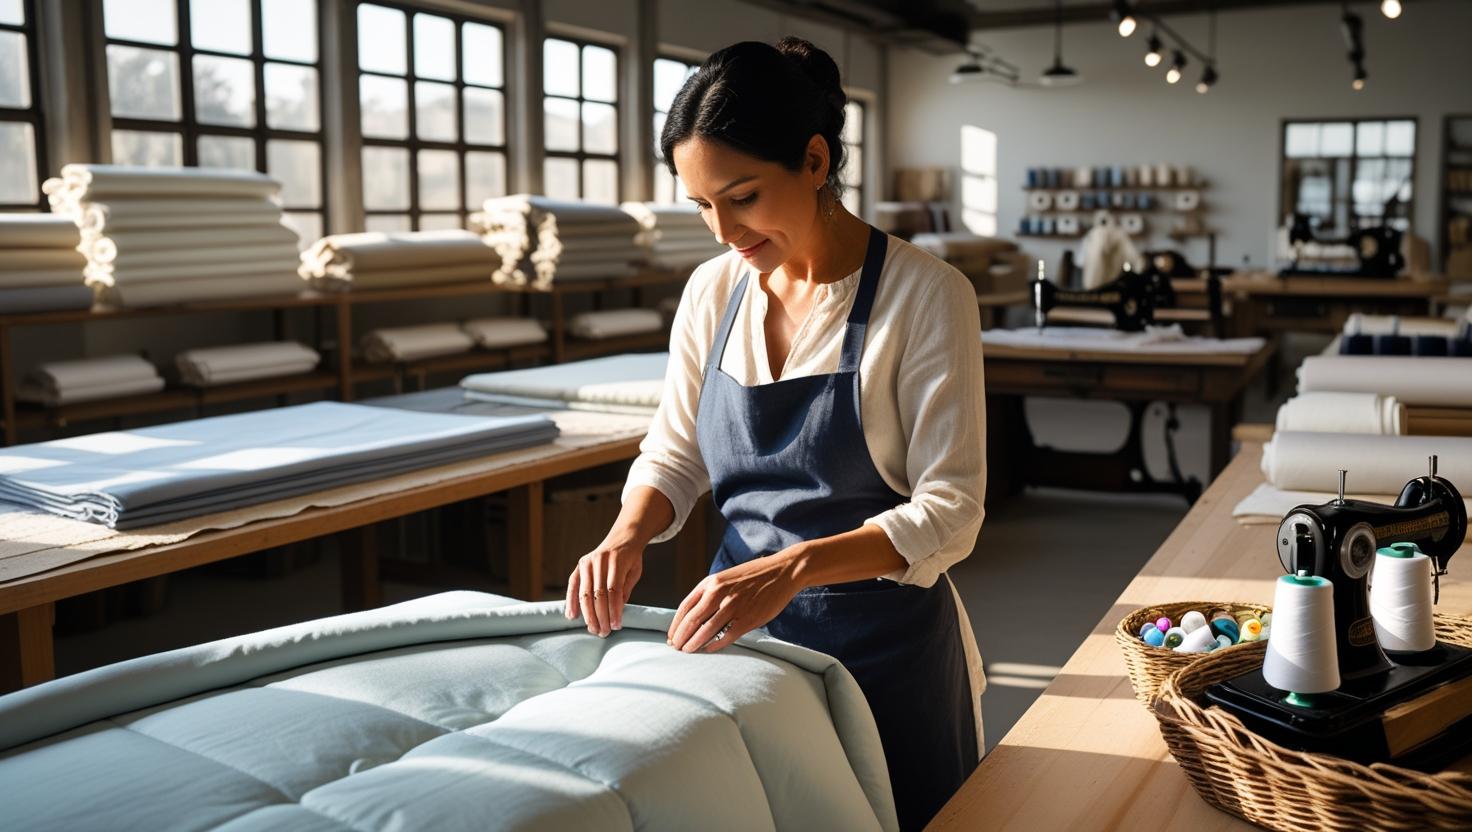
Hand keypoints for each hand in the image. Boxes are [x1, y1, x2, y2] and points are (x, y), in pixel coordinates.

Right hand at [566, 541, 643, 636]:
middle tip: (604, 633)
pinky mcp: (579, 566)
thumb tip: (616, 613)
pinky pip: (573, 586)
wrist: (622, 538)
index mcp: (617, 560)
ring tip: (593, 629)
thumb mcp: (634, 572)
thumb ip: (625, 591)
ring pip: (585, 593)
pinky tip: (572, 616)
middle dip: (601, 616)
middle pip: (598, 594)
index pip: (614, 591)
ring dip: (588, 614)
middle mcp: (599, 561)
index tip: (616, 626)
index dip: (614, 610)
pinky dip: (571, 602)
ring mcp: (587, 562)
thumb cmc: (630, 559)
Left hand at [667, 548, 803, 652]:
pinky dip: (715, 645)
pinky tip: (708, 650)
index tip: (671, 636)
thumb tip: (695, 615)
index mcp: (711, 582)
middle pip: (692, 620)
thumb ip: (711, 593)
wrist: (782, 571)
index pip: (685, 607)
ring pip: (706, 630)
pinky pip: (727, 636)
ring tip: (687, 652)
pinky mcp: (749, 618)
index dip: (676, 624)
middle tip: (675, 648)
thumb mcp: (726, 577)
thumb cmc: (753, 576)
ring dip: (694, 643)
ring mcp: (734, 605)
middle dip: (681, 637)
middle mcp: (719, 592)